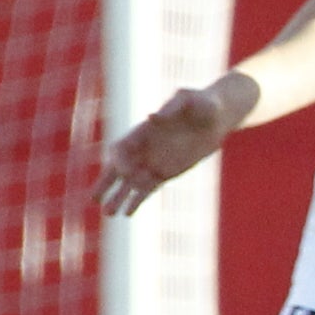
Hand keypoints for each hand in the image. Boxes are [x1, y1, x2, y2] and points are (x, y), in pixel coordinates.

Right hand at [97, 78, 243, 217]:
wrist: (220, 115)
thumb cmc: (203, 102)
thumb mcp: (188, 100)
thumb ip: (170, 108)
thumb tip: (151, 117)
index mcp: (144, 131)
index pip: (121, 149)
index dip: (119, 162)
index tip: (127, 174)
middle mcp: (144, 148)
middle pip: (117, 168)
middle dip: (105, 183)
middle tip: (93, 199)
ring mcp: (154, 161)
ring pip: (130, 182)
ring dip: (118, 197)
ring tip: (108, 213)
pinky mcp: (167, 172)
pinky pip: (148, 188)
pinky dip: (137, 200)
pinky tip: (127, 214)